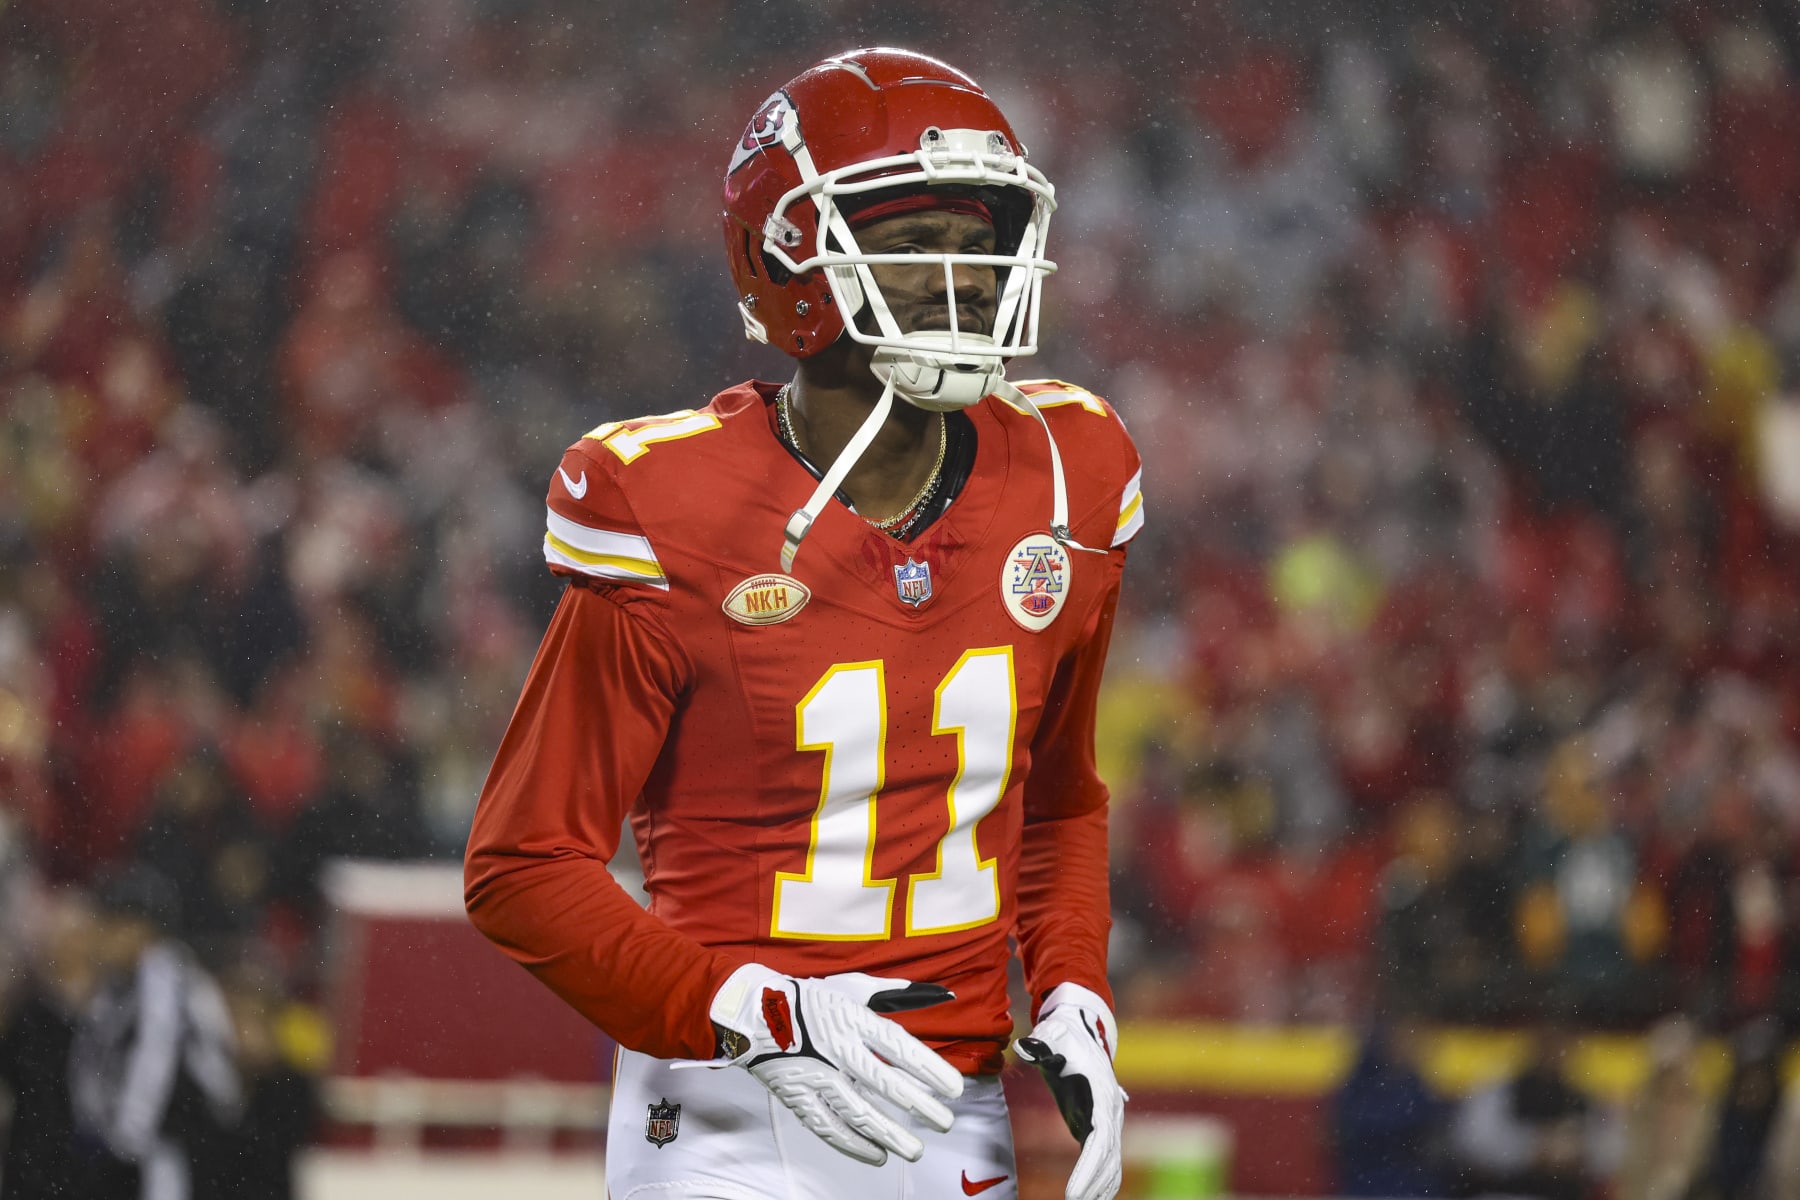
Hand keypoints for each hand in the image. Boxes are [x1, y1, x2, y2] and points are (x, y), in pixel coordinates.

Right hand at [704, 964, 963, 1164]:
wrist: (754, 1011)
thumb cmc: (810, 999)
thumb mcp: (854, 988)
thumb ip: (895, 994)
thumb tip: (939, 994)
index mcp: (852, 1018)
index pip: (899, 1047)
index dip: (929, 1069)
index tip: (953, 1089)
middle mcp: (837, 1048)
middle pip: (884, 1083)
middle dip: (918, 1106)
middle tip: (944, 1122)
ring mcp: (815, 1075)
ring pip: (857, 1112)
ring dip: (889, 1134)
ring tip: (915, 1149)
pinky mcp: (797, 1097)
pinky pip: (828, 1127)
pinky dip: (853, 1145)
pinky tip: (877, 1155)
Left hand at [1014, 983, 1125, 1199]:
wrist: (1080, 1027)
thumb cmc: (1063, 1033)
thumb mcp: (1051, 1035)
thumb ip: (1040, 1045)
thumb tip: (1024, 1047)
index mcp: (1101, 1092)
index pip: (1100, 1138)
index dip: (1089, 1167)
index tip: (1074, 1193)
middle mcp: (1110, 1109)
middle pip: (1108, 1155)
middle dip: (1093, 1184)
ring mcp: (1107, 1118)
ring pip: (1111, 1160)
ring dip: (1100, 1186)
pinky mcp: (1097, 1123)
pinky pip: (1105, 1157)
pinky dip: (1103, 1179)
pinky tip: (1094, 1198)